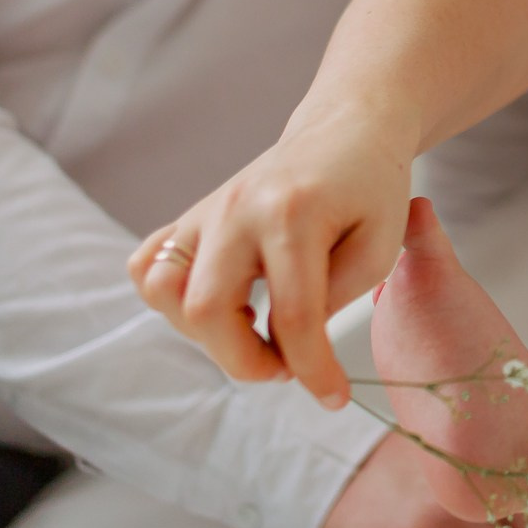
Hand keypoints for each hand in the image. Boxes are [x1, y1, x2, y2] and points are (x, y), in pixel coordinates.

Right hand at [131, 104, 414, 408]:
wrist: (345, 130)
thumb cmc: (370, 189)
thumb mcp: (380, 245)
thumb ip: (335, 298)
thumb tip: (288, 347)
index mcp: (293, 214)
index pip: (292, 316)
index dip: (311, 370)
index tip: (333, 397)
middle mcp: (237, 209)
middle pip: (206, 309)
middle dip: (245, 360)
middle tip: (287, 367)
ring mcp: (205, 211)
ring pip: (164, 290)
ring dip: (204, 333)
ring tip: (253, 331)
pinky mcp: (189, 218)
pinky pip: (147, 266)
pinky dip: (170, 300)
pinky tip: (223, 303)